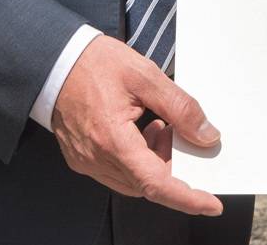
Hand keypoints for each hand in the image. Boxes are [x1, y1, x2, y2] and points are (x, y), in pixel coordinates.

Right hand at [50, 35, 221, 213]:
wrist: (54, 61)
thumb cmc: (95, 63)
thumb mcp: (146, 76)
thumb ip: (180, 108)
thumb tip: (206, 135)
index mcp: (113, 140)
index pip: (156, 183)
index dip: (187, 198)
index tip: (211, 204)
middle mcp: (96, 159)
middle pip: (146, 184)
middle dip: (171, 165)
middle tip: (179, 133)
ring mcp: (86, 162)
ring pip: (133, 180)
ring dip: (154, 161)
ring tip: (160, 125)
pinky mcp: (81, 158)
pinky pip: (117, 171)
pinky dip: (137, 159)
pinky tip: (141, 130)